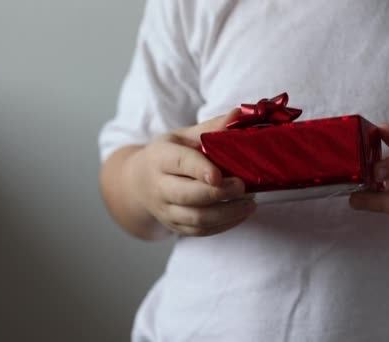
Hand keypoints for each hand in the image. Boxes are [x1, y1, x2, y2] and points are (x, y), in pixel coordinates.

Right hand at [131, 109, 256, 236]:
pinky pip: (200, 232)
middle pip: (188, 195)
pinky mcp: (175, 226)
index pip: (180, 163)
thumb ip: (211, 127)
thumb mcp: (183, 136)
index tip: (219, 175)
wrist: (139, 183)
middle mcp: (159, 187)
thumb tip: (239, 114)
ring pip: (196, 219)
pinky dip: (224, 225)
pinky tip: (242, 213)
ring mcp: (165, 210)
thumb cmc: (168, 155)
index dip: (200, 170)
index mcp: (160, 158)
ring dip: (226, 213)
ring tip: (249, 203)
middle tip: (243, 186)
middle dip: (218, 193)